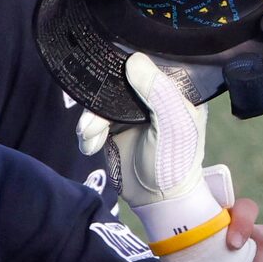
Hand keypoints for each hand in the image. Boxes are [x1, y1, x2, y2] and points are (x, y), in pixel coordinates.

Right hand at [79, 53, 221, 243]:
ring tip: (90, 135)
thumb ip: (157, 91)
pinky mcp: (112, 129)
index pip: (152, 63)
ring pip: (101, 101)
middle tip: (94, 117)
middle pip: (119, 80)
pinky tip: (90, 144)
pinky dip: (87, 132)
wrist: (157, 201)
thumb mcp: (173, 125)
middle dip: (101, 96)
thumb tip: (133, 60)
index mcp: (175, 90)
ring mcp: (130, 112)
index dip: (130, 61)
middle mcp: (152, 97)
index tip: (112, 62)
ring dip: (90, 119)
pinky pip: (92, 121)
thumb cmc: (175, 162)